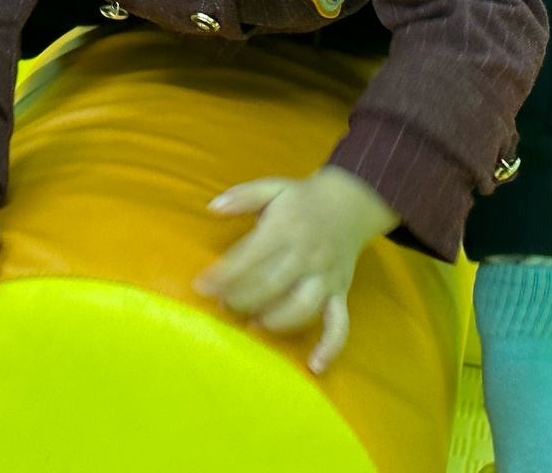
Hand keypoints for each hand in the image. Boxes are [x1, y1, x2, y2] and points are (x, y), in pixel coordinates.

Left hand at [192, 166, 397, 374]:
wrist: (351, 203)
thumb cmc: (302, 199)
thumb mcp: (272, 187)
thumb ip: (242, 196)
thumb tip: (212, 207)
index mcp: (287, 228)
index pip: (251, 255)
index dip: (224, 274)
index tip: (200, 286)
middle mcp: (307, 255)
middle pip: (271, 285)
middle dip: (242, 299)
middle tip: (223, 306)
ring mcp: (326, 277)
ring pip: (301, 307)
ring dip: (275, 321)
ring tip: (253, 325)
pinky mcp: (340, 292)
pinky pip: (339, 323)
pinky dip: (329, 346)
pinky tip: (315, 365)